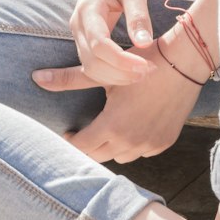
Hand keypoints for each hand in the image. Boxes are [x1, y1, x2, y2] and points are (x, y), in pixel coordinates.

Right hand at [31, 0, 154, 95]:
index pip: (99, 45)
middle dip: (120, 73)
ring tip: (144, 72)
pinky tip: (132, 70)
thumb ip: (138, 14)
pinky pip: (93, 63)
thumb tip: (144, 43)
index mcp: (89, 9)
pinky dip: (111, 72)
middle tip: (150, 71)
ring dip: (116, 76)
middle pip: (92, 62)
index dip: (122, 61)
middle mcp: (78, 24)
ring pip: (90, 67)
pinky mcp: (85, 38)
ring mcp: (79, 32)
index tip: (147, 66)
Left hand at [64, 41, 199, 162]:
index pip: (81, 148)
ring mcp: (149, 145)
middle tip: (83, 131)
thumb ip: (69, 80)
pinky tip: (132, 127)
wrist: (182, 62)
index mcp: (112, 126)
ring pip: (121, 157)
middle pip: (98, 156)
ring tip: (108, 128)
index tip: (68, 131)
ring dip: (111, 146)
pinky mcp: (164, 143)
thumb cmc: (140, 63)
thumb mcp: (104, 74)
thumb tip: (36, 78)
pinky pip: (141, 152)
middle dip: (88, 146)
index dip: (70, 141)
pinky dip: (133, 144)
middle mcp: (130, 142)